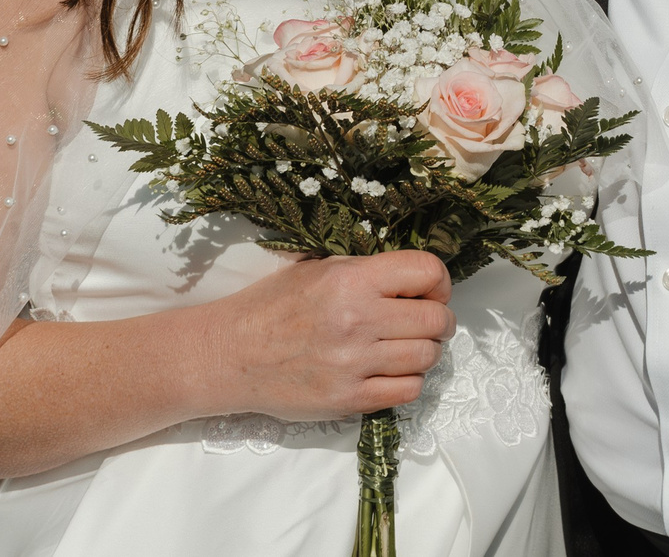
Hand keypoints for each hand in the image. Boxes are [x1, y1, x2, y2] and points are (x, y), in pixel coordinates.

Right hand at [201, 250, 456, 421]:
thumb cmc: (271, 306)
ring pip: (427, 357)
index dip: (439, 281)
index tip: (431, 290)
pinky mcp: (348, 400)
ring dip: (425, 352)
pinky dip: (409, 381)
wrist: (230, 355)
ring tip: (407, 348)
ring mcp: (354, 364)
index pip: (427, 271)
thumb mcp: (318, 269)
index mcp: (350, 279)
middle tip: (427, 322)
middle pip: (435, 319)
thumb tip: (415, 279)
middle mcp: (357, 320)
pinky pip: (407, 391)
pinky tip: (393, 372)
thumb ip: (367, 272)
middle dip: (439, 320)